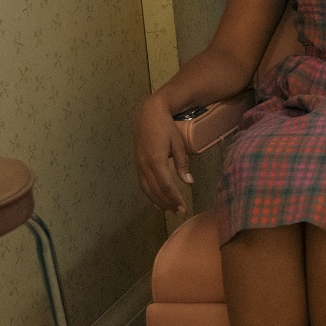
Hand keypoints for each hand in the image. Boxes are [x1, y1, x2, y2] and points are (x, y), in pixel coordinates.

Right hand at [132, 96, 191, 212]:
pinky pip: (142, 183)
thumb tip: (188, 182)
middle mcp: (144, 165)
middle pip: (155, 190)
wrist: (148, 113)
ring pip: (146, 189)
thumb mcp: (178, 143)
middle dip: (167, 203)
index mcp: (156, 160)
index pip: (166, 185)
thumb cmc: (166, 126)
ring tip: (169, 210)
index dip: (174, 198)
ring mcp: (138, 164)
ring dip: (158, 201)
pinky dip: (149, 194)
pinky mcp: (136, 163)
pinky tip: (156, 200)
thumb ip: (182, 164)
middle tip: (179, 212)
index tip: (183, 207)